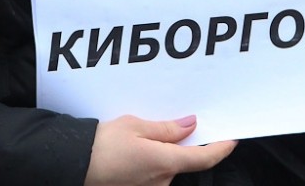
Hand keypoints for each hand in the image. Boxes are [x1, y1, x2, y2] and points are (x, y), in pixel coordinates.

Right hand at [85, 114, 236, 185]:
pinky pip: (152, 174)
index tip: (232, 139)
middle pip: (182, 161)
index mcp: (165, 162)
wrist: (72, 165)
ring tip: (140, 136)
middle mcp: (161, 181)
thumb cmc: (101, 145)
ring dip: (161, 152)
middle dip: (179, 144)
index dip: (221, 149)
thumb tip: (190, 126)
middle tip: (168, 124)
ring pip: (166, 167)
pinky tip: (133, 150)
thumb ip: (166, 128)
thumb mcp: (135, 125)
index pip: (204, 159)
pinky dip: (150, 161)